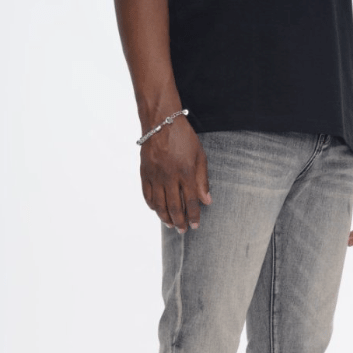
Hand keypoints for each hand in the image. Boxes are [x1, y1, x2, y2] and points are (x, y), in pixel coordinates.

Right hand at [139, 116, 210, 233]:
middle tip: (182, 231)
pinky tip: (157, 211)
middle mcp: (169, 176)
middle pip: (174, 206)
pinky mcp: (145, 172)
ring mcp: (155, 175)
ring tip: (171, 225)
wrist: (160, 121)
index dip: (193, 216)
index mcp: (186, 172)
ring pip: (159, 204)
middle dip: (179, 221)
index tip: (195, 226)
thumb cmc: (183, 137)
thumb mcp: (200, 156)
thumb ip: (203, 180)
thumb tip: (207, 201)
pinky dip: (152, 205)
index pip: (191, 201)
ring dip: (165, 217)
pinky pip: (147, 194)